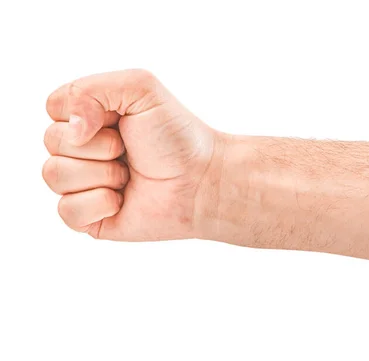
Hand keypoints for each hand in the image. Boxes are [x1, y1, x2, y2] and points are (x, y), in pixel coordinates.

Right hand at [42, 69, 221, 240]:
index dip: (85, 114)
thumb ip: (92, 89)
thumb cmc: (177, 136)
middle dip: (99, 146)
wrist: (202, 180)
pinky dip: (98, 204)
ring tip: (129, 175)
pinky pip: (66, 211)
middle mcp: (82, 149)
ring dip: (100, 174)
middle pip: (51, 141)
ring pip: (54, 175)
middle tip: (129, 151)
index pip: (54, 107)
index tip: (121, 121)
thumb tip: (70, 128)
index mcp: (90, 117)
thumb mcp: (142, 89)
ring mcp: (83, 184)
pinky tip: (123, 200)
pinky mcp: (88, 217)